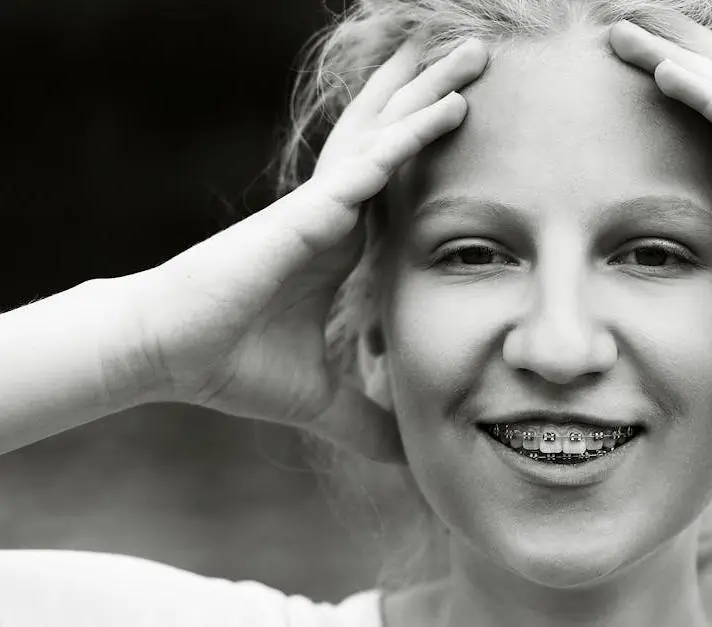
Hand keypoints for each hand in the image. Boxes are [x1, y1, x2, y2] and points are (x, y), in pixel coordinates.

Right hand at [113, 38, 487, 460]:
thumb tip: (404, 455)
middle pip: (398, 138)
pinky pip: (371, 166)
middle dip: (438, 94)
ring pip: (389, 134)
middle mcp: (338, 212)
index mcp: (345, 243)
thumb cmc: (233, 365)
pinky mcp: (310, 212)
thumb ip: (365, 417)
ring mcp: (325, 206)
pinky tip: (450, 108)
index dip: (433, 146)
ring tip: (475, 54)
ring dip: (434, 93)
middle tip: (484, 58)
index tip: (477, 121)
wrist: (170, 354)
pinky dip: (412, 137)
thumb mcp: (321, 397)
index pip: (402, 182)